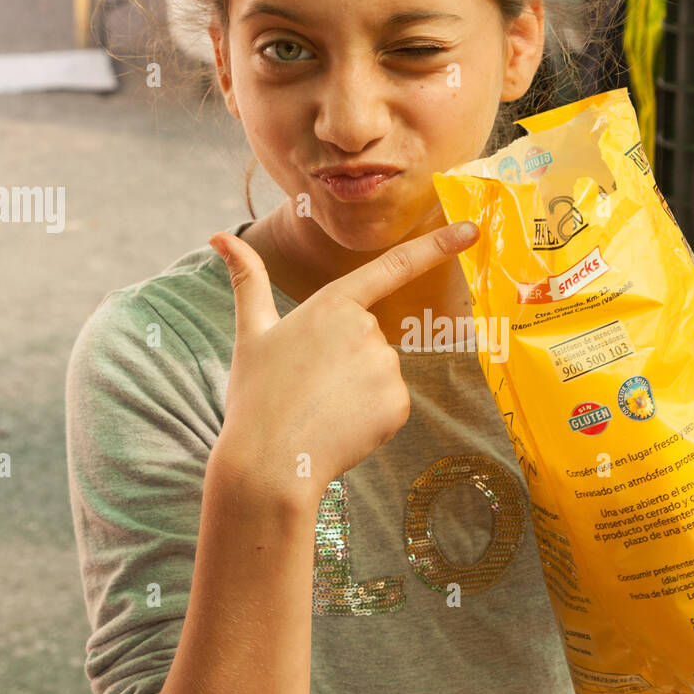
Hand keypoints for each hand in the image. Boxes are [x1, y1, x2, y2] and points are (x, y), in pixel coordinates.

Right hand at [208, 219, 478, 502]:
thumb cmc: (257, 397)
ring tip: (321, 408)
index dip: (437, 246)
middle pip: (369, 337)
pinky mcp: (399, 404)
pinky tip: (341, 427)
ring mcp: (387, 367)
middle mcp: (368, 329)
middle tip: (309, 387)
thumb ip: (248, 280)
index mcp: (333, 305)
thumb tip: (220, 236)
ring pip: (380, 371)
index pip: (394, 266)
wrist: (270, 463)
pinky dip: (371, 416)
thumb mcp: (251, 333)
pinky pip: (390, 403)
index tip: (473, 229)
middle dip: (345, 359)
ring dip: (356, 389)